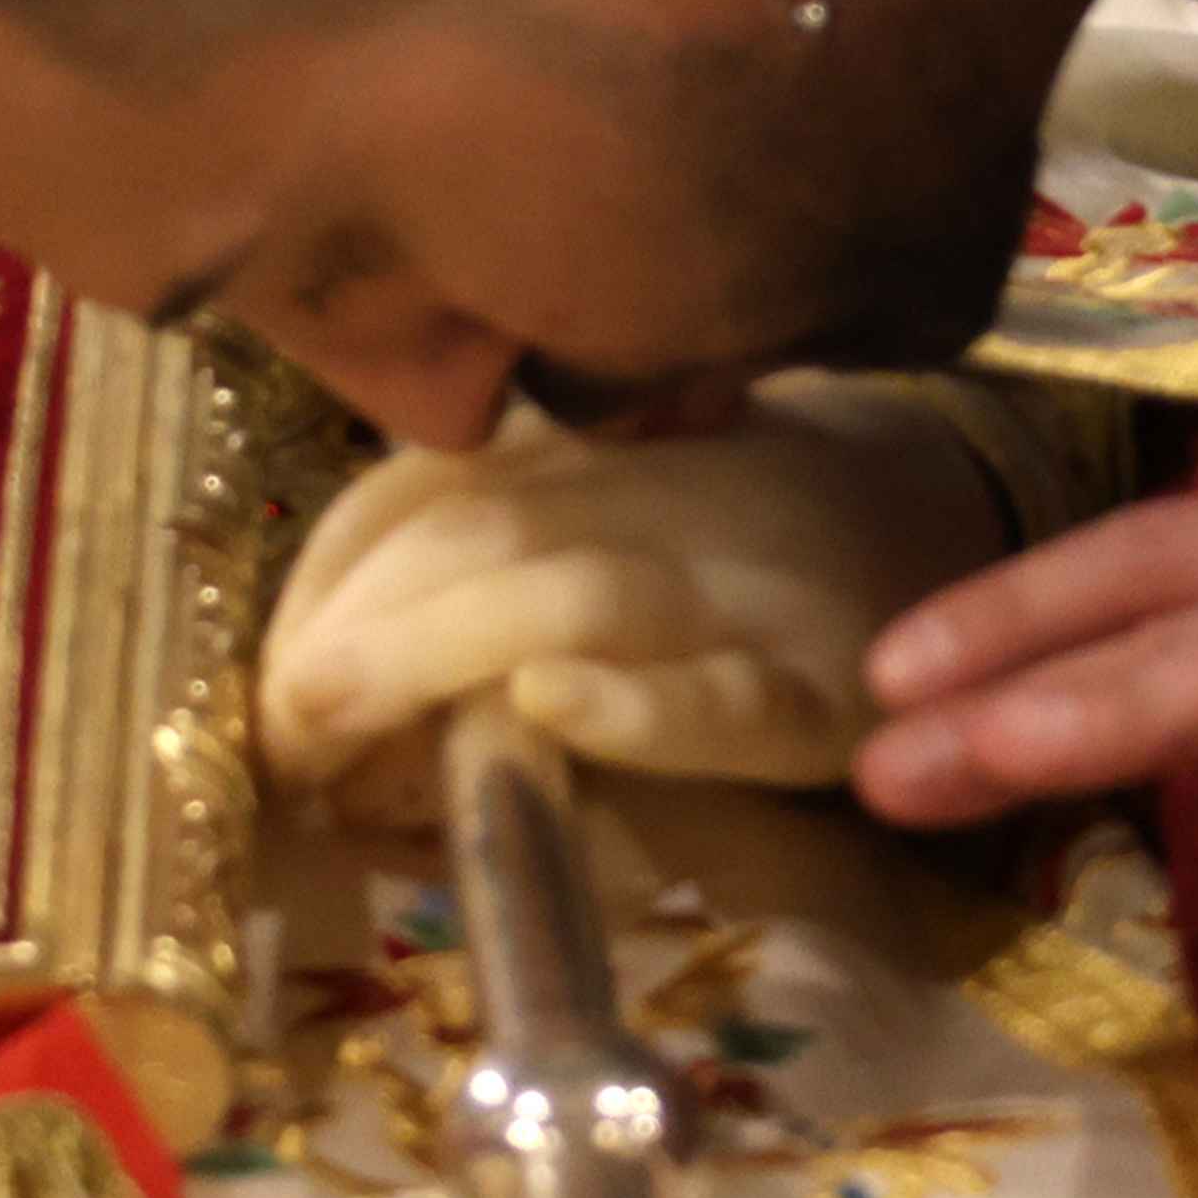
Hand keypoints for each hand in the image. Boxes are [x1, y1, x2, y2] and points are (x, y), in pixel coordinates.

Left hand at [261, 385, 1012, 794]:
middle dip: (343, 638)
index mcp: (567, 455)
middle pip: (469, 537)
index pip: (410, 496)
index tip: (257, 691)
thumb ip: (461, 555)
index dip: (316, 587)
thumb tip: (303, 678)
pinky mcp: (810, 689)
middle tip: (270, 742)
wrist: (940, 525)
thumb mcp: (591, 503)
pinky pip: (721, 691)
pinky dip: (632, 700)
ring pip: (570, 592)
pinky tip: (554, 705)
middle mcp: (640, 499)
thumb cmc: (721, 534)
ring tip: (331, 728)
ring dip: (431, 654)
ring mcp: (729, 591)